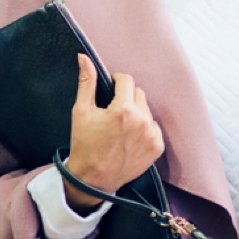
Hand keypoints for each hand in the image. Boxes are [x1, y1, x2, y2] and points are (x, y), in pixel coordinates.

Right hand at [63, 54, 164, 213]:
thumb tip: (84, 57)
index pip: (126, 80)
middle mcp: (141, 121)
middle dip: (125, 98)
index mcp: (123, 110)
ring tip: (120, 126)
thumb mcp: (81, 111)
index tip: (110, 89)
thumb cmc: (84, 145)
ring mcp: (151, 135)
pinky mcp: (157, 147)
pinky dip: (144, 128)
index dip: (116, 82)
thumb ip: (86, 81)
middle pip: (137, 93)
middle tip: (112, 112)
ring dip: (136, 112)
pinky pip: (153, 126)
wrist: (91, 181)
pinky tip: (129, 137)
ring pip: (146, 109)